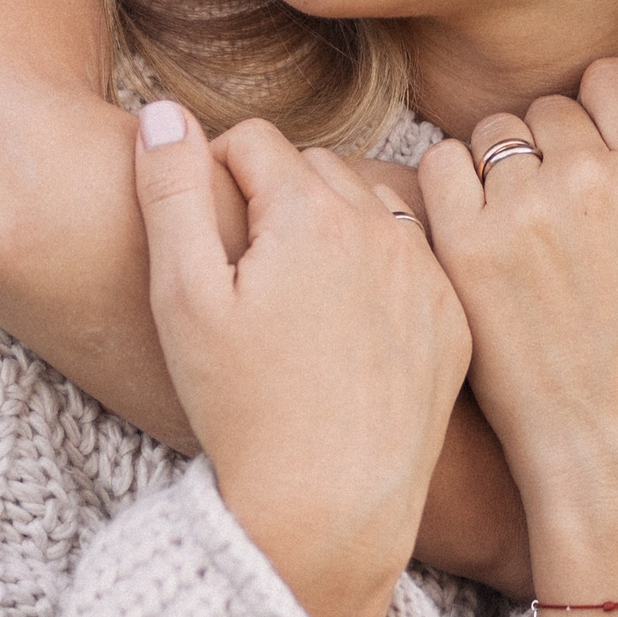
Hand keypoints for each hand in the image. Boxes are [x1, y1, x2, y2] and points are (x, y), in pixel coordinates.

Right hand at [133, 101, 470, 616]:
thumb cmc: (240, 406)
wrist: (327, 508)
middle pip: (314, 168)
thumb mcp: (182, 297)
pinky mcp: (454, 319)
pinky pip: (411, 261)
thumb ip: (169, 190)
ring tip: (294, 296)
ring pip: (368, 208)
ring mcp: (426, 273)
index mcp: (310, 213)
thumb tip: (163, 109)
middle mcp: (382, 228)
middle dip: (274, 197)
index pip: (252, 141)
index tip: (204, 232)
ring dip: (330, 226)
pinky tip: (345, 329)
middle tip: (244, 271)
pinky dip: (378, 274)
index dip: (213, 175)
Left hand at [422, 59, 617, 541]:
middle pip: (549, 106)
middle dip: (554, 147)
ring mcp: (523, 212)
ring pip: (492, 133)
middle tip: (562, 215)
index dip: (603, 117)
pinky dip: (449, 188)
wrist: (615, 445)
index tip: (600, 167)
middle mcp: (592, 180)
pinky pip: (438, 164)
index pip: (609, 79)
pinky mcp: (465, 246)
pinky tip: (475, 235)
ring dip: (500, 167)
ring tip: (521, 232)